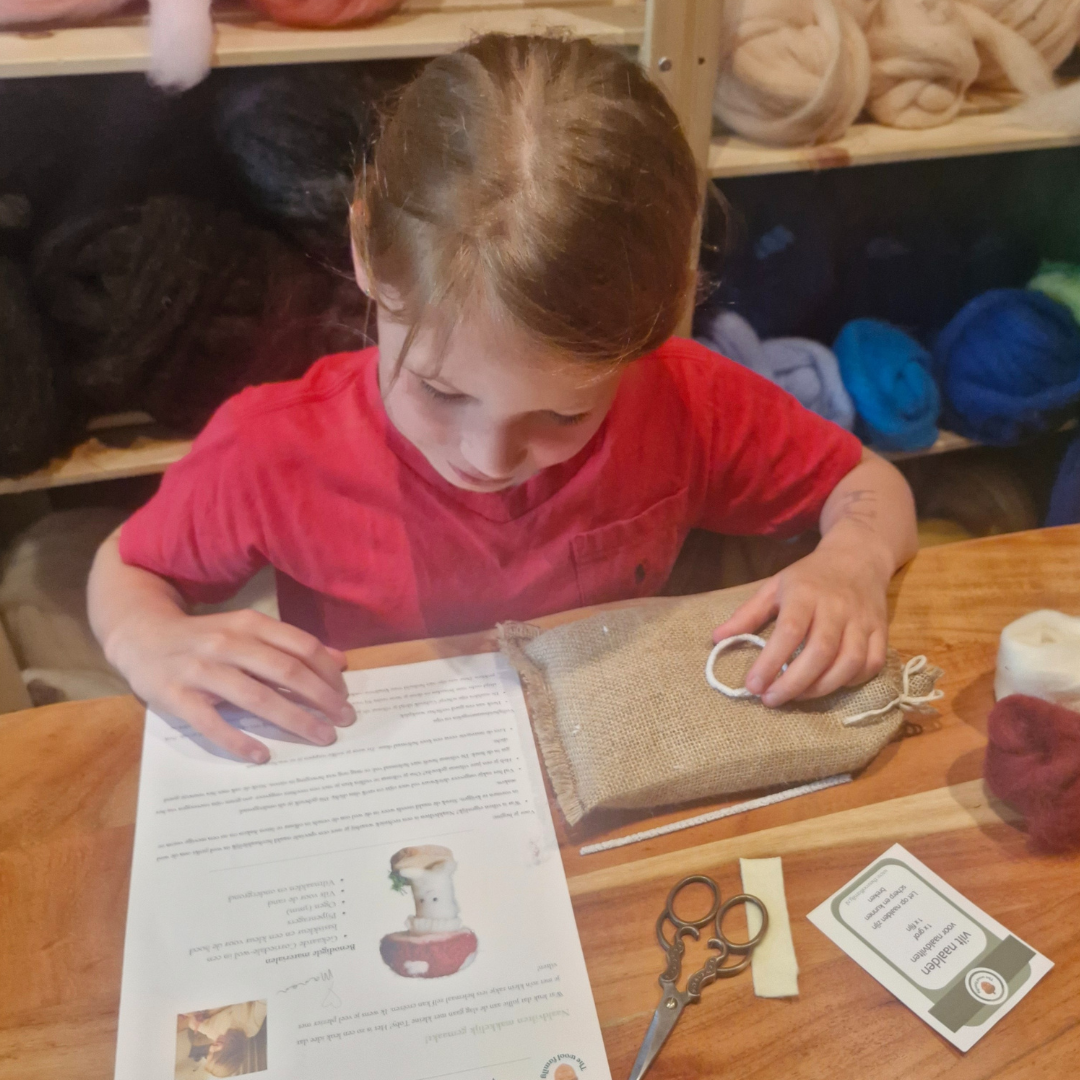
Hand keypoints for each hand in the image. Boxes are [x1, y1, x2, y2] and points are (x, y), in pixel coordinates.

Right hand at [106, 608, 354, 761]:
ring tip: (320, 737)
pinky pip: (211, 723)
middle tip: (345, 719)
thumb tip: (339, 661)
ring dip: (293, 719)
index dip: (327, 672)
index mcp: (248, 624)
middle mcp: (227, 644)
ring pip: (255, 696)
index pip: (300, 646)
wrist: (140, 636)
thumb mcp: (247, 631)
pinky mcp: (175, 697)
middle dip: (321, 698)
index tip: (345, 694)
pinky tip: (262, 756)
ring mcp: (200, 670)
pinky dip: (238, 741)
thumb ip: (290, 644)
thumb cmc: (204, 638)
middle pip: (285, 671)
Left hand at [711, 542, 888, 706]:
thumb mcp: (774, 586)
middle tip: (770, 699)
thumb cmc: (809, 577)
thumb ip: (747, 614)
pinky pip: (872, 664)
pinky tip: (829, 686)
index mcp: (806, 594)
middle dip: (794, 682)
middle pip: (821, 651)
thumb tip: (717, 639)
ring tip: (795, 697)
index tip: (752, 685)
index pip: (789, 631)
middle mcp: (837, 607)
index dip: (771, 661)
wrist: (858, 557)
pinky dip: (851, 681)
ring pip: (849, 662)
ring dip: (821, 687)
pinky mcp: (882, 631)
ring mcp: (863, 620)